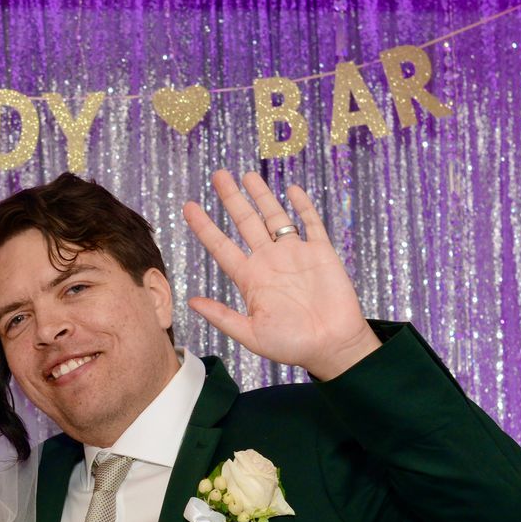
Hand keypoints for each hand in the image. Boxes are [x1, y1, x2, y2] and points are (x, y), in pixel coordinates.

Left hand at [181, 170, 381, 379]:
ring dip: (262, 195)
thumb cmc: (292, 345)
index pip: (221, 246)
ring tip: (247, 175)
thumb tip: (191, 302)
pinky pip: (311, 223)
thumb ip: (222, 317)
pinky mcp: (321, 252)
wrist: (332, 346)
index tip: (188, 206)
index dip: (204, 226)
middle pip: (246, 222)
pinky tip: (291, 190)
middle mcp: (269, 261)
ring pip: (275, 217)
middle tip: (218, 175)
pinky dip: (302, 206)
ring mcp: (295, 254)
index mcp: (250, 278)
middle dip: (232, 198)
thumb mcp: (251, 335)